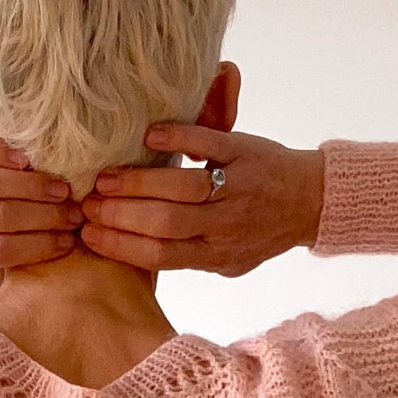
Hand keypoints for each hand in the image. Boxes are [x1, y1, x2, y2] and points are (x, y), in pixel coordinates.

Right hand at [78, 124, 324, 275]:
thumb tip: (134, 256)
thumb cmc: (260, 232)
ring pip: (182, 188)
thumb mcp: (228, 259)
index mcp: (217, 255)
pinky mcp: (245, 152)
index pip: (161, 255)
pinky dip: (178, 138)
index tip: (88, 234)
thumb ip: (188, 255)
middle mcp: (227, 225)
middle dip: (121, 215)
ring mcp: (237, 188)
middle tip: (87, 204)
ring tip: (105, 179)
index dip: (121, 246)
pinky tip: (150, 137)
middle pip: (165, 223)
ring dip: (138, 182)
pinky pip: (208, 144)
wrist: (310, 201)